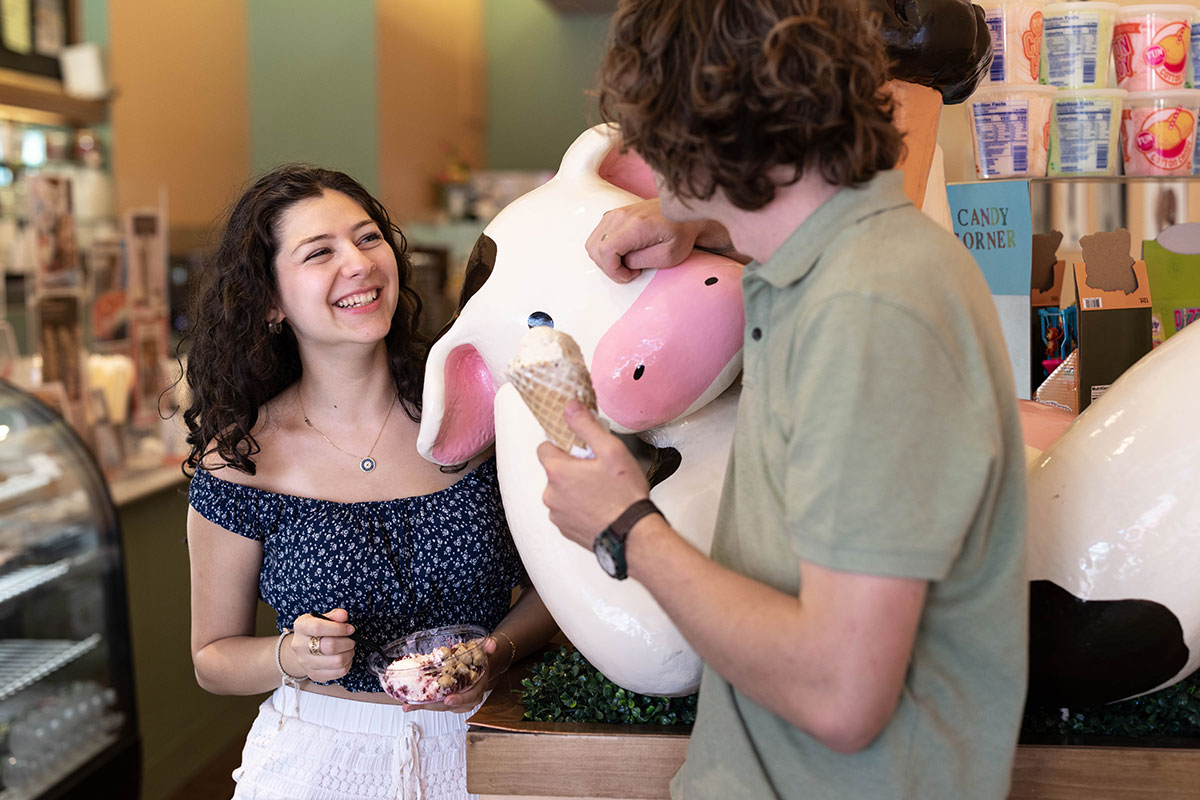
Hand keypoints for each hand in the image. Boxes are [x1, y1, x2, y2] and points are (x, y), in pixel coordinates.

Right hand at [290, 608, 355, 682]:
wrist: (303, 649)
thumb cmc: (315, 631)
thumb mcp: (321, 618)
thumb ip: (333, 615)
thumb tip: (343, 615)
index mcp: (301, 627)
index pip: (318, 628)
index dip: (338, 628)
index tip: (350, 629)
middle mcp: (300, 646)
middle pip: (330, 646)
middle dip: (347, 642)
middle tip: (352, 640)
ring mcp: (305, 663)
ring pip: (337, 661)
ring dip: (349, 654)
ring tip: (349, 649)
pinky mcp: (314, 675)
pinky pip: (339, 672)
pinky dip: (348, 664)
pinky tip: (345, 658)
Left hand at [401, 636, 498, 713]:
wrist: (480, 665)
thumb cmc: (480, 659)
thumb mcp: (485, 652)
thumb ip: (490, 648)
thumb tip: (492, 644)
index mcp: (477, 686)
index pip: (470, 696)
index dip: (459, 699)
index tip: (448, 700)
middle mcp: (467, 696)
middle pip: (450, 706)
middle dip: (433, 706)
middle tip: (418, 703)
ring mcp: (456, 699)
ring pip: (440, 707)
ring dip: (424, 706)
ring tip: (408, 705)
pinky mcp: (446, 698)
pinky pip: (435, 703)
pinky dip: (422, 703)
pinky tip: (408, 702)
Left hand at [538, 401, 649, 548]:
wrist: (633, 535)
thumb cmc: (624, 495)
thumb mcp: (611, 450)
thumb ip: (586, 426)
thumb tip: (570, 408)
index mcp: (557, 471)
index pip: (544, 447)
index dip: (562, 445)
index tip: (580, 450)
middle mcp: (550, 494)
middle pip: (554, 471)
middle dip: (572, 468)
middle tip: (598, 471)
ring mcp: (557, 514)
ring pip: (560, 492)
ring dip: (574, 489)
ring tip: (601, 492)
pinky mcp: (565, 530)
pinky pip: (566, 511)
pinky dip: (578, 507)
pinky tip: (599, 508)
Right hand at [585, 198, 706, 281]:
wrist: (685, 213)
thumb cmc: (681, 233)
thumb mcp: (667, 256)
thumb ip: (639, 261)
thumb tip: (621, 263)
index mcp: (635, 225)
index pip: (605, 250)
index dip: (612, 270)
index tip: (628, 276)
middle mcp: (621, 216)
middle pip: (595, 247)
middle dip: (608, 267)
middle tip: (630, 272)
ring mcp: (616, 213)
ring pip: (593, 243)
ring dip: (606, 259)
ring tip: (627, 262)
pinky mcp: (615, 215)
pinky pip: (598, 236)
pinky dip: (606, 249)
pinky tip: (624, 253)